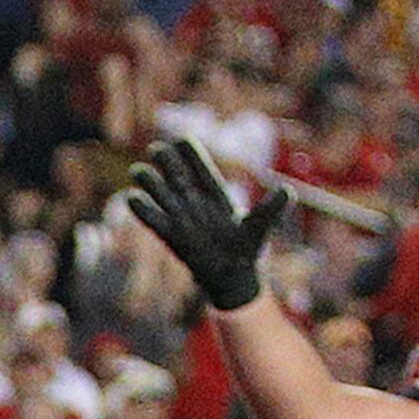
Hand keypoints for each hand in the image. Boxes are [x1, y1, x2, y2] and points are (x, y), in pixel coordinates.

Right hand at [124, 137, 287, 314]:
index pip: (202, 170)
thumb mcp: (260, 227)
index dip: (192, 156)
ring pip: (163, 196)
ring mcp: (182, 219)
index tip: (181, 140)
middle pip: (179, 177)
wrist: (232, 278)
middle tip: (156, 149)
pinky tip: (132, 198)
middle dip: (168, 164)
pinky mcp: (172, 238)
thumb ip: (271, 209)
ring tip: (137, 170)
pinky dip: (144, 212)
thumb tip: (286, 191)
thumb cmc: (246, 250)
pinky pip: (155, 222)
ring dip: (151, 184)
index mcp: (216, 195)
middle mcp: (196, 203)